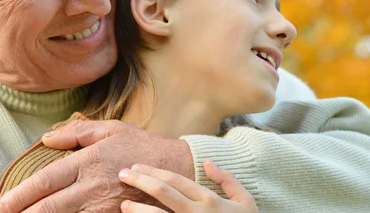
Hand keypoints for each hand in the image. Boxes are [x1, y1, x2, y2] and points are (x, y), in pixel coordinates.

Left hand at [0, 120, 194, 212]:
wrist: (174, 169)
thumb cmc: (140, 146)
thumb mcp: (110, 129)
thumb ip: (76, 132)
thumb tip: (45, 138)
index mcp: (89, 160)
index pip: (47, 181)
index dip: (21, 195)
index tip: (2, 204)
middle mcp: (93, 185)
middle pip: (50, 206)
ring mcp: (104, 205)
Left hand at [117, 160, 258, 212]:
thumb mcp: (246, 202)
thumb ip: (227, 180)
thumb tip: (207, 162)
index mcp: (209, 199)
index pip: (174, 179)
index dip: (153, 172)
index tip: (136, 167)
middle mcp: (196, 212)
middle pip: (162, 191)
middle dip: (140, 181)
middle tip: (123, 175)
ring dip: (137, 210)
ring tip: (123, 206)